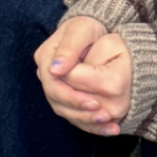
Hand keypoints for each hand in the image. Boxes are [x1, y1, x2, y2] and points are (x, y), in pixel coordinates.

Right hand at [35, 16, 134, 133]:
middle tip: (103, 115)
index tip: (94, 102)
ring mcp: (55, 86)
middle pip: (57, 100)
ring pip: (65, 111)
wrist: (93, 32)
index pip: (53, 84)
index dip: (72, 96)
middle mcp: (47, 74)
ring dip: (86, 120)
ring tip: (109, 123)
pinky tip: (109, 129)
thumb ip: (69, 48)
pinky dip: (92, 124)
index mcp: (46, 58)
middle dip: (80, 110)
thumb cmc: (87, 27)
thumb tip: (56, 70)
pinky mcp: (66, 96)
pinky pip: (75, 114)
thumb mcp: (80, 30)